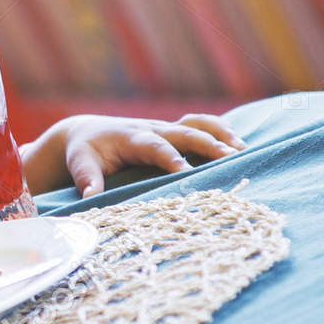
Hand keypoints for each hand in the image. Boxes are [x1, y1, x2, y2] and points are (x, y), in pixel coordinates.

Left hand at [27, 113, 245, 197]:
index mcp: (130, 138)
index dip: (170, 157)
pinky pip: (200, 125)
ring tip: (243, 151)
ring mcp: (165, 128)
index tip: (185, 172)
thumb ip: (87, 179)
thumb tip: (90, 198)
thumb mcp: (80, 163)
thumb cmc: (85, 151)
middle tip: (230, 159)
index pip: (154, 146)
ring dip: (219, 134)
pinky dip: (220, 130)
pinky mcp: (173, 131)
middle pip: (183, 132)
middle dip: (206, 144)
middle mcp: (152, 129)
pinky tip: (241, 146)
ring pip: (196, 125)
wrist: (87, 132)